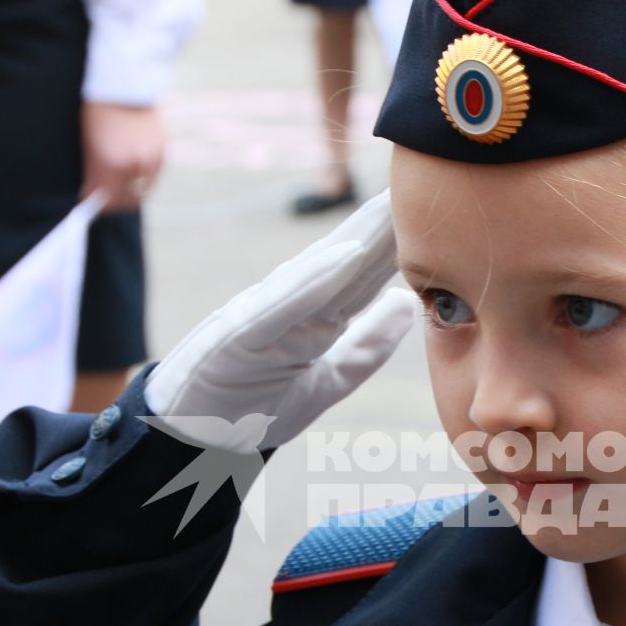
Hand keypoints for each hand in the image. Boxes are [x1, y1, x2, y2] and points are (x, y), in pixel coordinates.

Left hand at [82, 101, 166, 211]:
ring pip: (143, 191)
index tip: (95, 205)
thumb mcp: (89, 144)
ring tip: (120, 183)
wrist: (125, 85)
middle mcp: (135, 164)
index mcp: (112, 163)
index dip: (100, 206)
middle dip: (116, 203)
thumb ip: (93, 174)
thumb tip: (92, 196)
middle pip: (127, 200)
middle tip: (106, 199)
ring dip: (131, 191)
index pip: (108, 200)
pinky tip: (133, 168)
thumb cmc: (99, 112)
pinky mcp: (164, 152)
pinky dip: (143, 178)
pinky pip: (153, 176)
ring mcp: (152, 159)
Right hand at [143, 190, 417, 451]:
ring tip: (392, 204)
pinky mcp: (236, 335)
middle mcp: (288, 307)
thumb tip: (403, 305)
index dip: (400, 243)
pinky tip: (348, 255)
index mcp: (311, 318)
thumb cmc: (247, 412)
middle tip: (427, 180)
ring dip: (357, 236)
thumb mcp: (322, 383)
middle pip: (346, 262)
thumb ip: (362, 349)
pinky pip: (281, 306)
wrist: (186, 446)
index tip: (439, 210)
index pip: (364, 276)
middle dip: (384, 224)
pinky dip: (314, 280)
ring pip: (319, 271)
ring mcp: (261, 316)